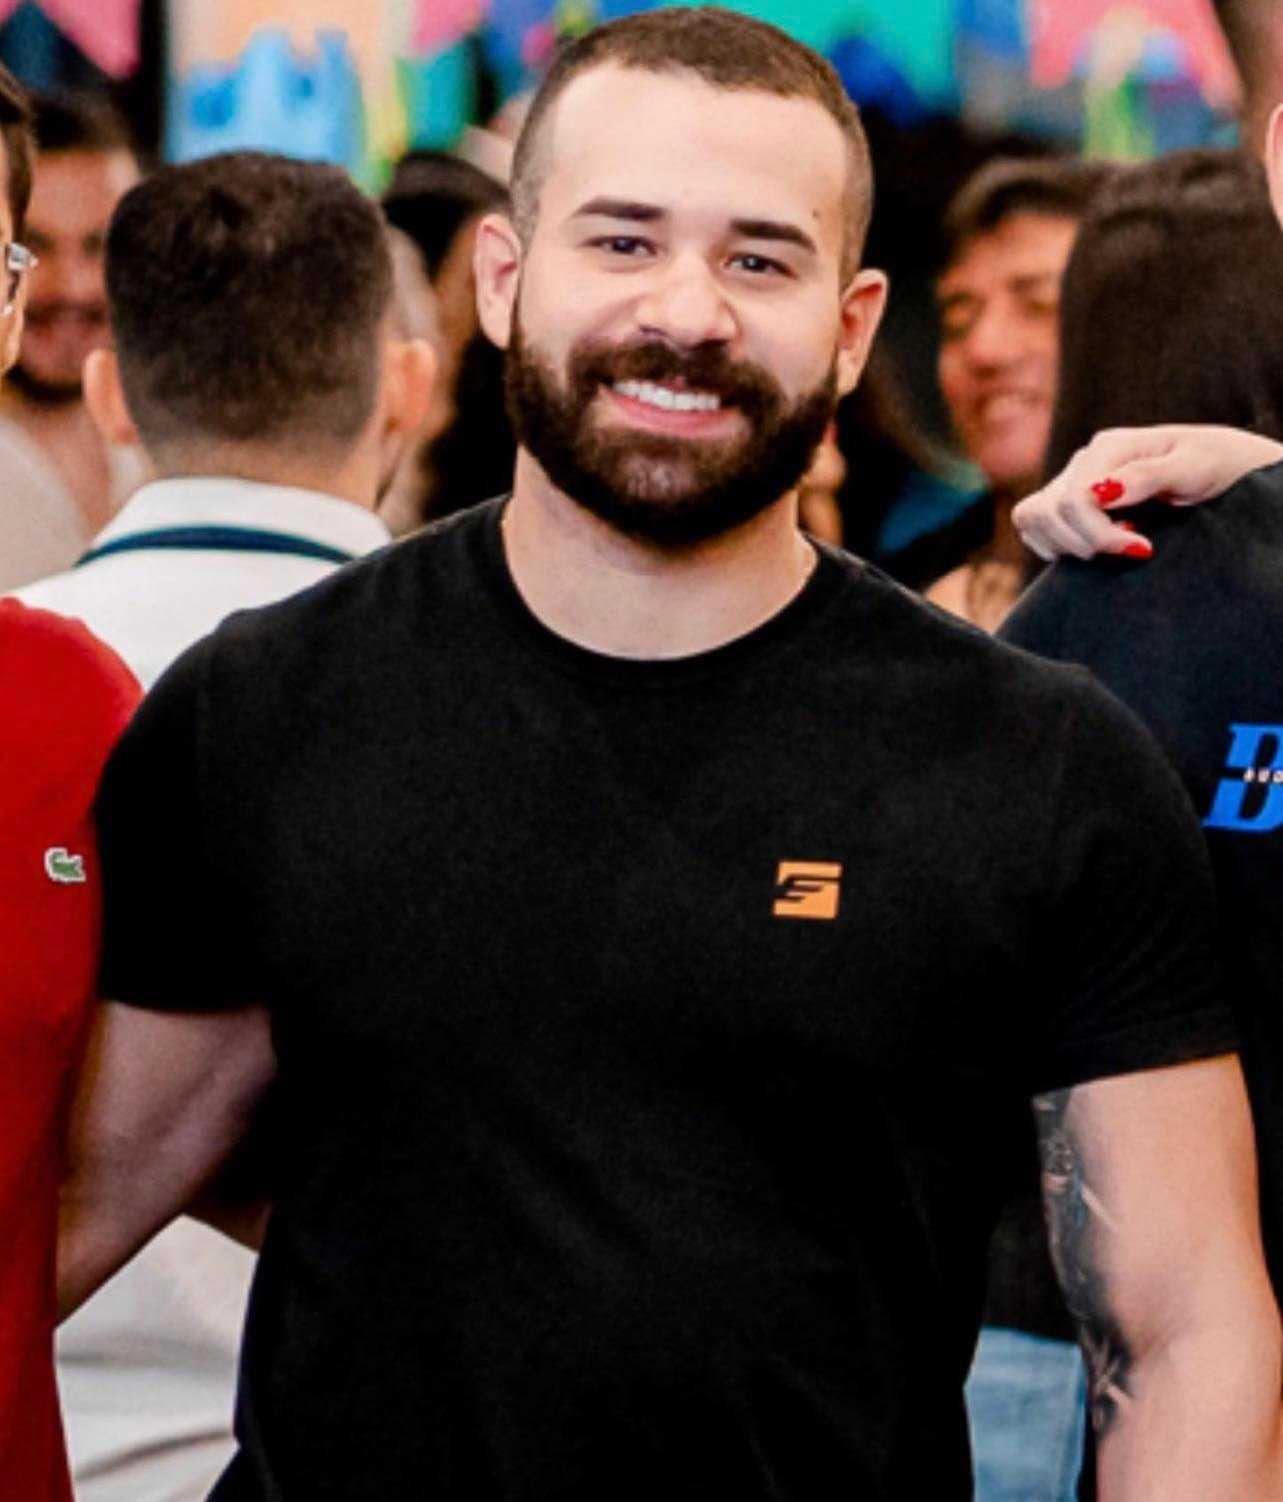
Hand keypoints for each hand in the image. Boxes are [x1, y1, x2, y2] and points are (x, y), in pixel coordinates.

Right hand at [1013, 426, 1282, 561]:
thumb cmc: (1215, 466)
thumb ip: (1147, 476)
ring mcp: (1070, 482)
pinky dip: (1056, 545)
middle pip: (1047, 511)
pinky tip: (1095, 547)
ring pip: (1032, 518)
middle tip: (1133, 550)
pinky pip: (1034, 527)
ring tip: (1113, 546)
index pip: (1074, 497)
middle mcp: (1084, 462)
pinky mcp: (1066, 505)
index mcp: (1111, 446)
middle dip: (1086, 542)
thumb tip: (1101, 492)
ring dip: (1068, 545)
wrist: (1220, 471)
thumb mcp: (1193, 467)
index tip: (1142, 549)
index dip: (1100, 533)